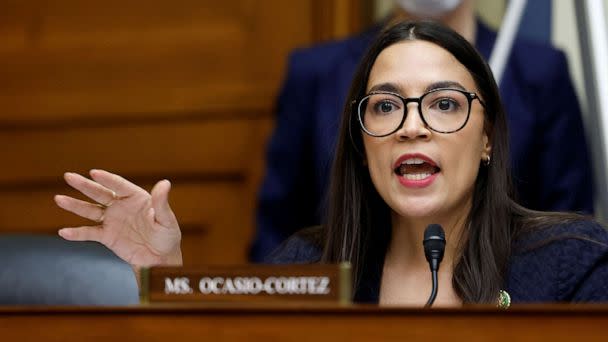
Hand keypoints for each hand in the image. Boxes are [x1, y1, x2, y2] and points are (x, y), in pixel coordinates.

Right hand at [54, 169, 181, 266]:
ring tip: (59, 199)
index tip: (93, 172)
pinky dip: (77, 233)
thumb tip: (165, 183)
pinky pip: (89, 233)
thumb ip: (161, 203)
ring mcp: (112, 220)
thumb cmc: (167, 236)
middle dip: (84, 185)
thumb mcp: (166, 219)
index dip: (107, 179)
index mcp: (136, 197)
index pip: (119, 185)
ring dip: (75, 205)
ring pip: (90, 210)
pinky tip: (64, 232)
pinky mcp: (107, 236)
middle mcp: (121, 206)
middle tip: (68, 176)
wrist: (160, 258)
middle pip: (100, 193)